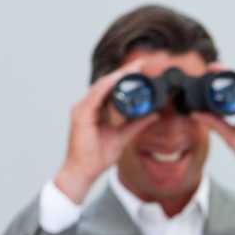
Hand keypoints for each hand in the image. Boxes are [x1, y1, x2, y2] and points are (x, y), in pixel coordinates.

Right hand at [53, 60, 159, 203]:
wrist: (84, 171)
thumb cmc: (97, 156)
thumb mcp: (124, 136)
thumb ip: (137, 124)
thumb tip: (153, 114)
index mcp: (96, 109)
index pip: (112, 89)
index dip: (126, 79)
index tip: (142, 71)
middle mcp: (88, 105)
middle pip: (107, 83)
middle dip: (124, 73)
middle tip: (142, 64)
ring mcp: (82, 108)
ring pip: (102, 86)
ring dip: (118, 76)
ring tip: (134, 68)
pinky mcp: (81, 114)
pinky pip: (95, 96)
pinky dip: (107, 87)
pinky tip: (118, 80)